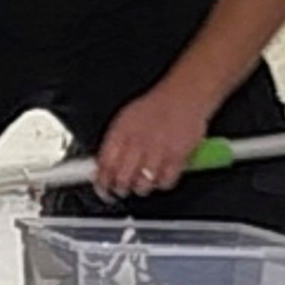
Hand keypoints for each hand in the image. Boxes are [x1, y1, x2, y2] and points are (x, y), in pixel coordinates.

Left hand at [93, 84, 217, 200]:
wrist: (184, 95)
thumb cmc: (157, 105)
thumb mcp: (126, 118)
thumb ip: (113, 142)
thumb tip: (100, 164)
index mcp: (121, 132)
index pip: (104, 165)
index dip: (101, 181)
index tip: (102, 187)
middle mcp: (137, 143)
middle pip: (121, 179)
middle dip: (120, 188)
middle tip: (122, 189)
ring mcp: (157, 151)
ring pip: (142, 185)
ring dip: (141, 188)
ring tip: (143, 183)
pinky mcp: (177, 158)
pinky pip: (164, 182)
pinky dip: (162, 183)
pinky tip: (162, 176)